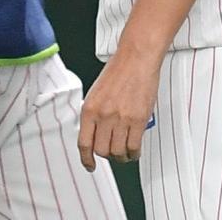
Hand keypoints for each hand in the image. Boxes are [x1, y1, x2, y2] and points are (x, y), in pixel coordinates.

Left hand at [78, 48, 159, 170]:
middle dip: (107, 155)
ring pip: (118, 152)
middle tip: (112, 152)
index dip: (86, 159)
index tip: (90, 164)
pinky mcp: (138, 119)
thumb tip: (95, 133)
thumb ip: (95, 113)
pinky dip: (134, 153)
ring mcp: (121, 118)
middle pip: (102, 151)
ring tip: (125, 151)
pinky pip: (134, 147)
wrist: (137, 57)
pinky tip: (134, 149)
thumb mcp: (97, 92)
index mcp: (90, 107)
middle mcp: (103, 115)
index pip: (84, 143)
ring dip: (122, 156)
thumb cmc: (119, 70)